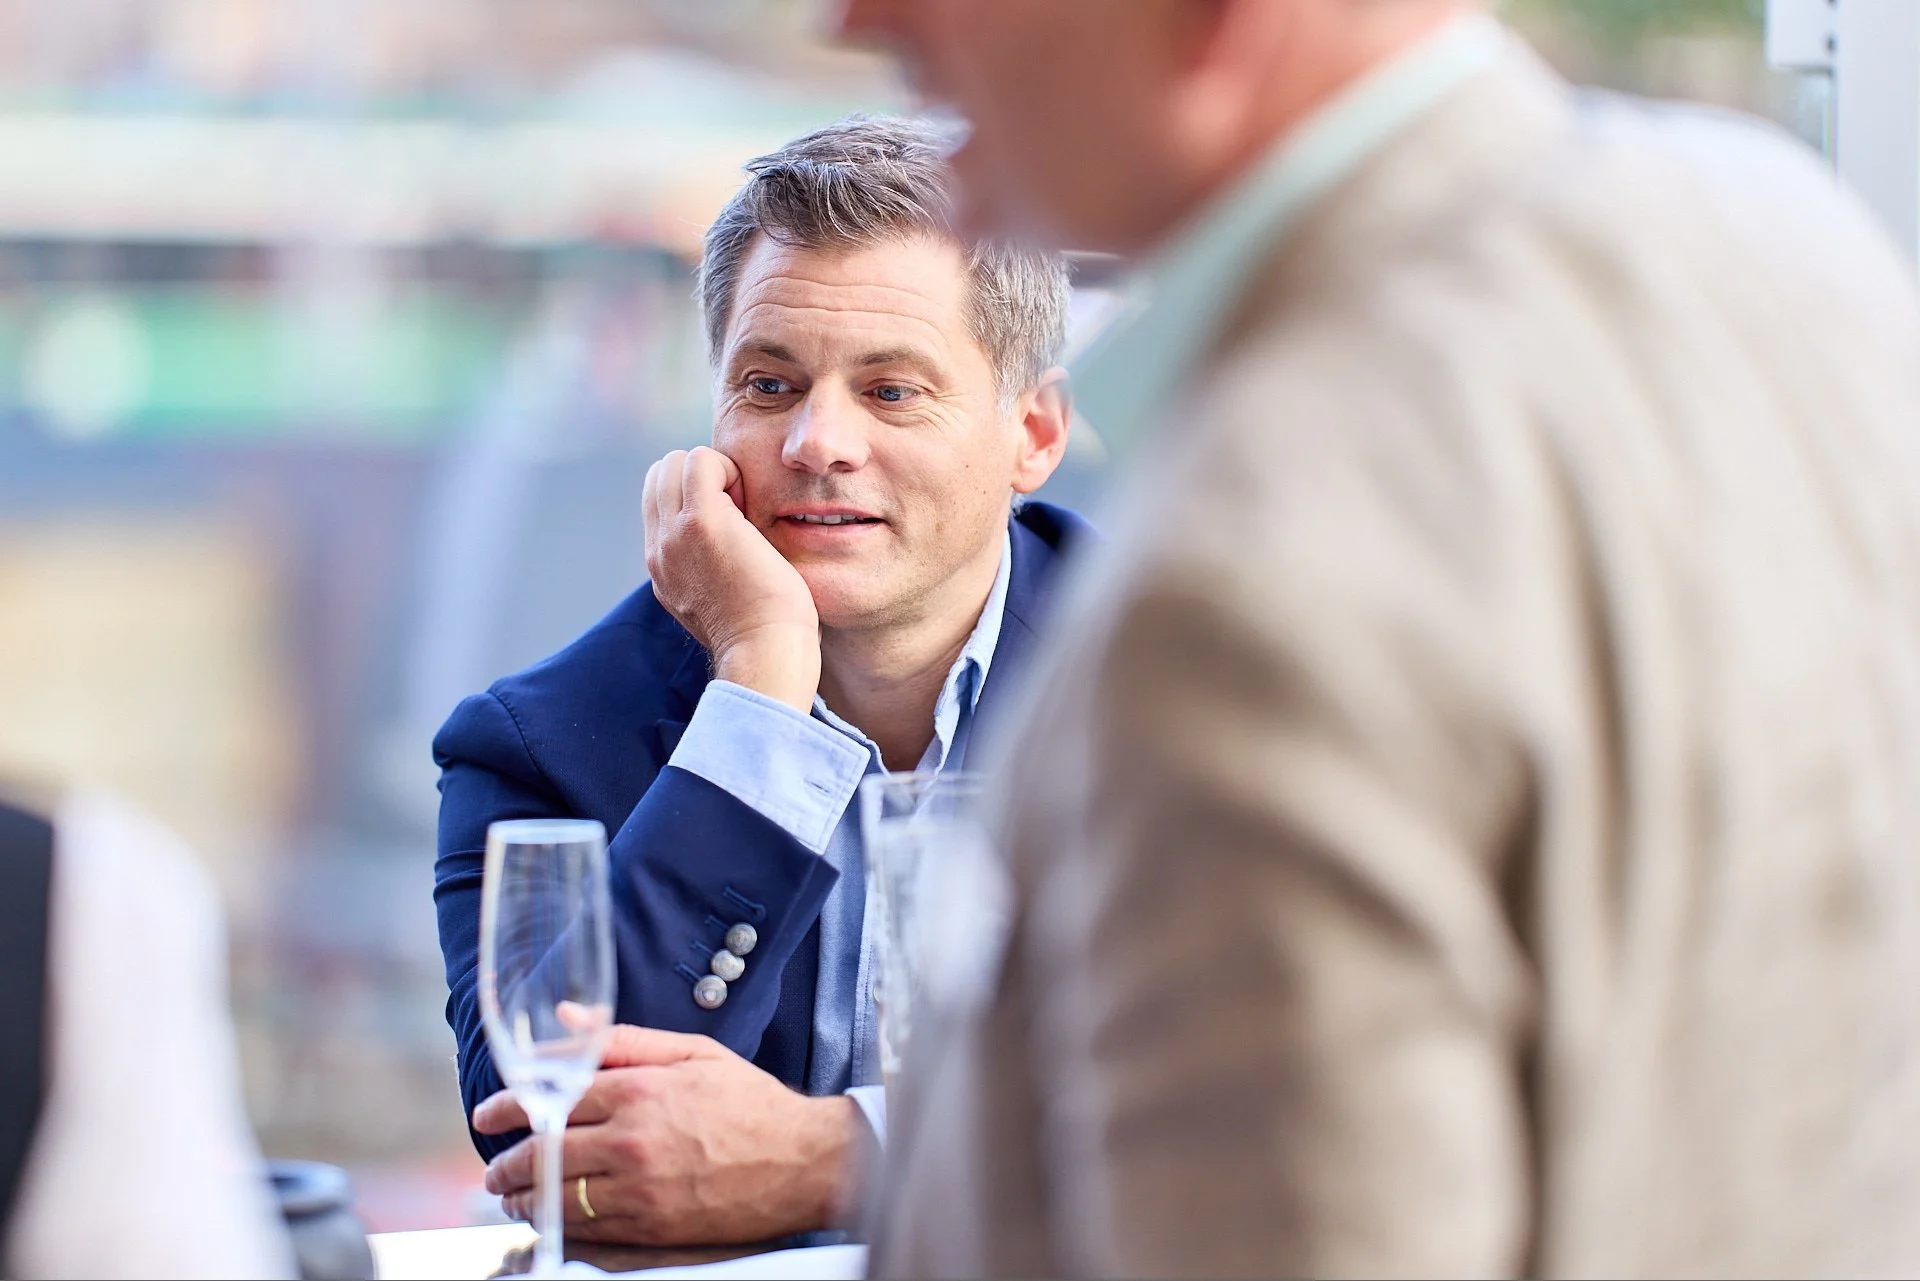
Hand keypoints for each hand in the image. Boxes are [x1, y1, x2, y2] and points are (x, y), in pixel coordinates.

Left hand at [474, 1026, 857, 1245]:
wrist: (804, 1161)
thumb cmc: (750, 1103)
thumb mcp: (692, 1053)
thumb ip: (624, 1039)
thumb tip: (569, 1019)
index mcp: (639, 1089)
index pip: (551, 1097)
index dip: (508, 1107)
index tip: (488, 1115)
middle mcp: (632, 1139)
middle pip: (543, 1152)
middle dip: (507, 1162)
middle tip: (495, 1168)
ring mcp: (640, 1189)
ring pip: (556, 1197)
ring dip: (525, 1198)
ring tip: (517, 1196)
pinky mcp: (652, 1227)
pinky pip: (586, 1230)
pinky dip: (560, 1224)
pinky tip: (554, 1218)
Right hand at [644, 447, 819, 710]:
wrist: (765, 654)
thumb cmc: (764, 635)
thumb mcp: (722, 601)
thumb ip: (710, 570)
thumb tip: (735, 544)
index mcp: (663, 567)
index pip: (659, 502)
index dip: (695, 496)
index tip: (733, 523)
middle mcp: (659, 549)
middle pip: (660, 475)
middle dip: (700, 478)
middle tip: (739, 511)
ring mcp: (674, 534)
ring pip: (675, 462)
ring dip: (715, 472)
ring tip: (743, 509)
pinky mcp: (701, 521)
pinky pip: (701, 460)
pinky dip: (729, 468)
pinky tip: (750, 505)